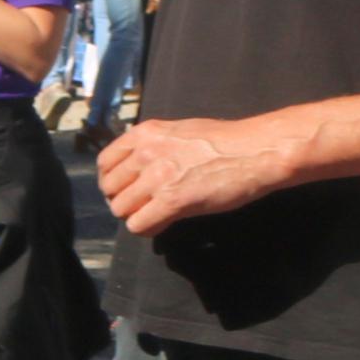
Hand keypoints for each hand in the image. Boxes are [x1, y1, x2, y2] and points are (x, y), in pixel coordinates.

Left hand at [96, 113, 303, 234]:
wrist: (255, 151)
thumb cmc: (226, 141)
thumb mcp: (180, 131)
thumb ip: (155, 144)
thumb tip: (140, 162)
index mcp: (145, 133)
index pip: (105, 162)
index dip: (113, 181)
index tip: (126, 190)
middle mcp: (145, 152)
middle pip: (110, 188)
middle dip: (123, 200)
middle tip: (142, 206)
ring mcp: (157, 177)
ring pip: (120, 208)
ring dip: (134, 216)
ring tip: (154, 215)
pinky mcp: (172, 201)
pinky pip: (138, 224)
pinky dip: (147, 228)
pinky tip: (162, 224)